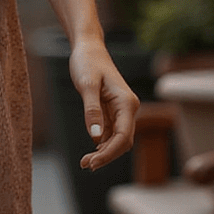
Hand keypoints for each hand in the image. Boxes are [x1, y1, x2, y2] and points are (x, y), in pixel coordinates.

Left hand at [69, 37, 139, 171]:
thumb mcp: (86, 85)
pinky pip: (111, 134)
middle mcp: (129, 109)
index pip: (123, 137)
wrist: (88, 49)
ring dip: (104, 152)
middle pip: (123, 142)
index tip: (92, 163)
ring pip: (118, 140)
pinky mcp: (113, 112)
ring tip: (84, 161)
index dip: (109, 153)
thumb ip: (91, 110)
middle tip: (85, 164)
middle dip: (106, 156)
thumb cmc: (87, 63)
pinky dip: (102, 145)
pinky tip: (91, 151)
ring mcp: (121, 112)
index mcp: (127, 103)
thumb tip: (95, 137)